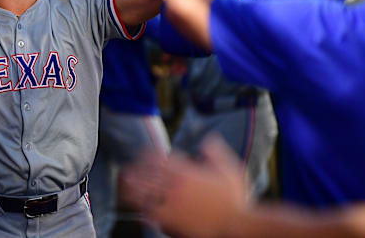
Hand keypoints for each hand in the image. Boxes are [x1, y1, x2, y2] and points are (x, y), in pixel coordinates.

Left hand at [119, 136, 248, 237]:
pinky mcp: (169, 222)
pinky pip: (150, 214)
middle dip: (137, 170)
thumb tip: (209, 138)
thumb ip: (215, 152)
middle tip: (128, 169)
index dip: (148, 155)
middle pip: (147, 174)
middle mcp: (174, 187)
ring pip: (145, 193)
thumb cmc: (236, 200)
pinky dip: (143, 209)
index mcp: (185, 172)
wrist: (237, 226)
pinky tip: (139, 208)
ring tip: (127, 186)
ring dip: (135, 188)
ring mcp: (170, 204)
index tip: (143, 154)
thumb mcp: (230, 169)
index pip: (158, 159)